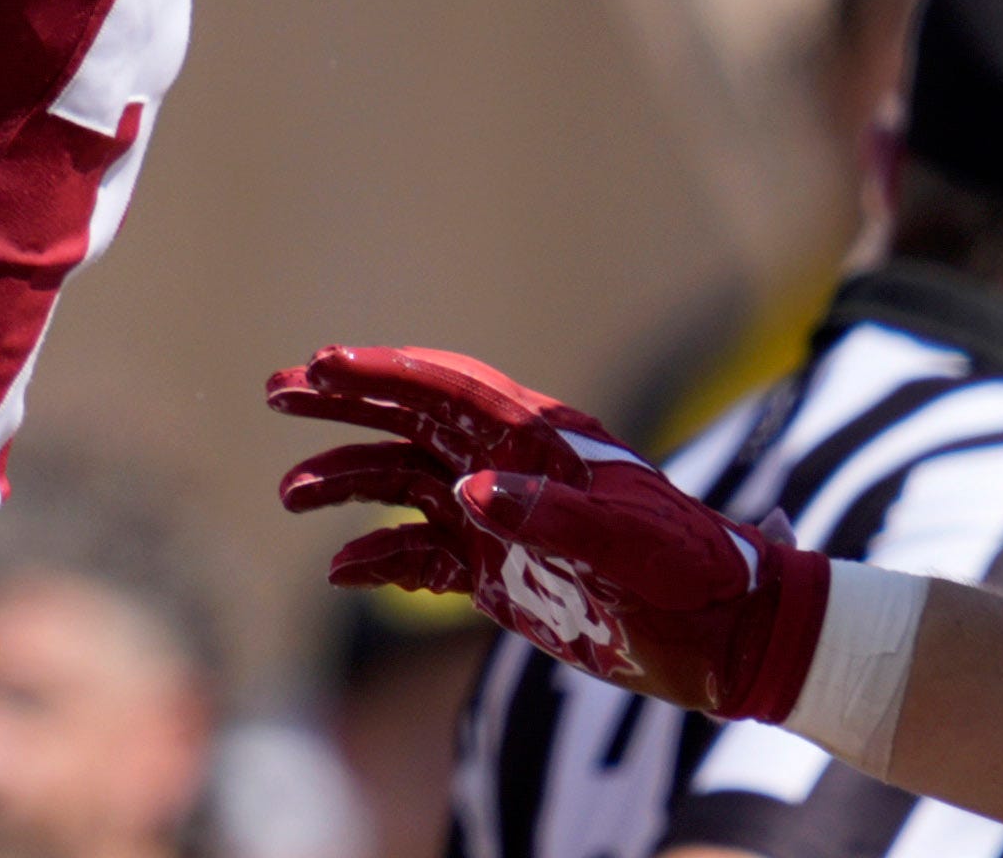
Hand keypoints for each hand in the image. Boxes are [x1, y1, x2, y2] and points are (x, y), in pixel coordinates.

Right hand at [269, 347, 826, 718]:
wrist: (726, 638)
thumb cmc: (691, 576)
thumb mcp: (628, 546)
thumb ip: (551, 514)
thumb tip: (468, 491)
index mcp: (542, 438)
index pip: (447, 386)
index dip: (382, 371)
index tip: (322, 364)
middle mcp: (510, 465)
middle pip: (408, 419)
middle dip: (341, 404)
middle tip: (275, 391)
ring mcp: (500, 515)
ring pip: (402, 483)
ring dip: (344, 482)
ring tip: (289, 494)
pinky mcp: (496, 568)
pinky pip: (418, 552)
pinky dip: (376, 558)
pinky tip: (342, 571)